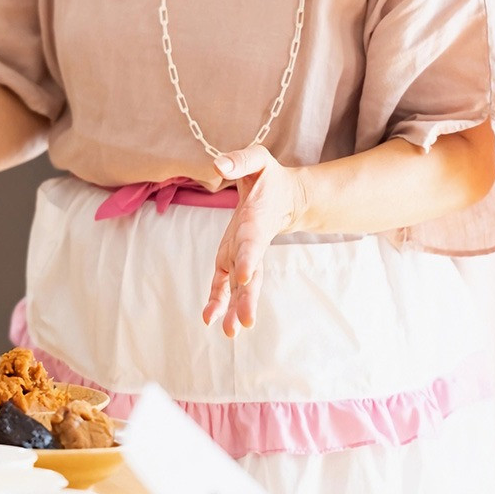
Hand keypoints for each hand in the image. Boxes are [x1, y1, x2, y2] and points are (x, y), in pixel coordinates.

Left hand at [203, 145, 307, 336]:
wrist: (284, 198)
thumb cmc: (267, 179)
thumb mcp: (257, 161)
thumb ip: (239, 161)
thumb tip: (217, 166)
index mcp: (256, 223)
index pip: (251, 243)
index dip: (248, 258)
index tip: (243, 276)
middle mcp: (250, 245)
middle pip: (250, 275)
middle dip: (247, 299)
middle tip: (245, 322)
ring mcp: (241, 256)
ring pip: (239, 288)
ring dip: (234, 309)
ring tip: (229, 332)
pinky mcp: (230, 261)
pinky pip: (224, 285)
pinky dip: (218, 302)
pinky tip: (210, 320)